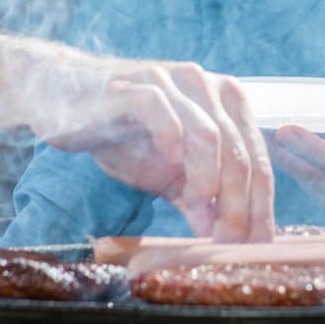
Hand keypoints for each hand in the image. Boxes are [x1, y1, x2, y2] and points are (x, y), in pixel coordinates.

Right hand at [0, 31, 274, 240]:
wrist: (63, 98)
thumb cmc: (123, 134)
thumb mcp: (168, 174)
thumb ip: (198, 199)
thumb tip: (222, 238)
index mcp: (225, 100)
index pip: (256, 157)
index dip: (260, 204)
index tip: (259, 243)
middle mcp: (205, 84)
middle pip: (237, 149)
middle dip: (239, 201)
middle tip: (233, 241)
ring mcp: (170, 80)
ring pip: (207, 132)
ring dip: (210, 178)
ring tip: (203, 213)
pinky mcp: (134, 84)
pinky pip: (160, 109)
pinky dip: (171, 139)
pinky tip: (171, 166)